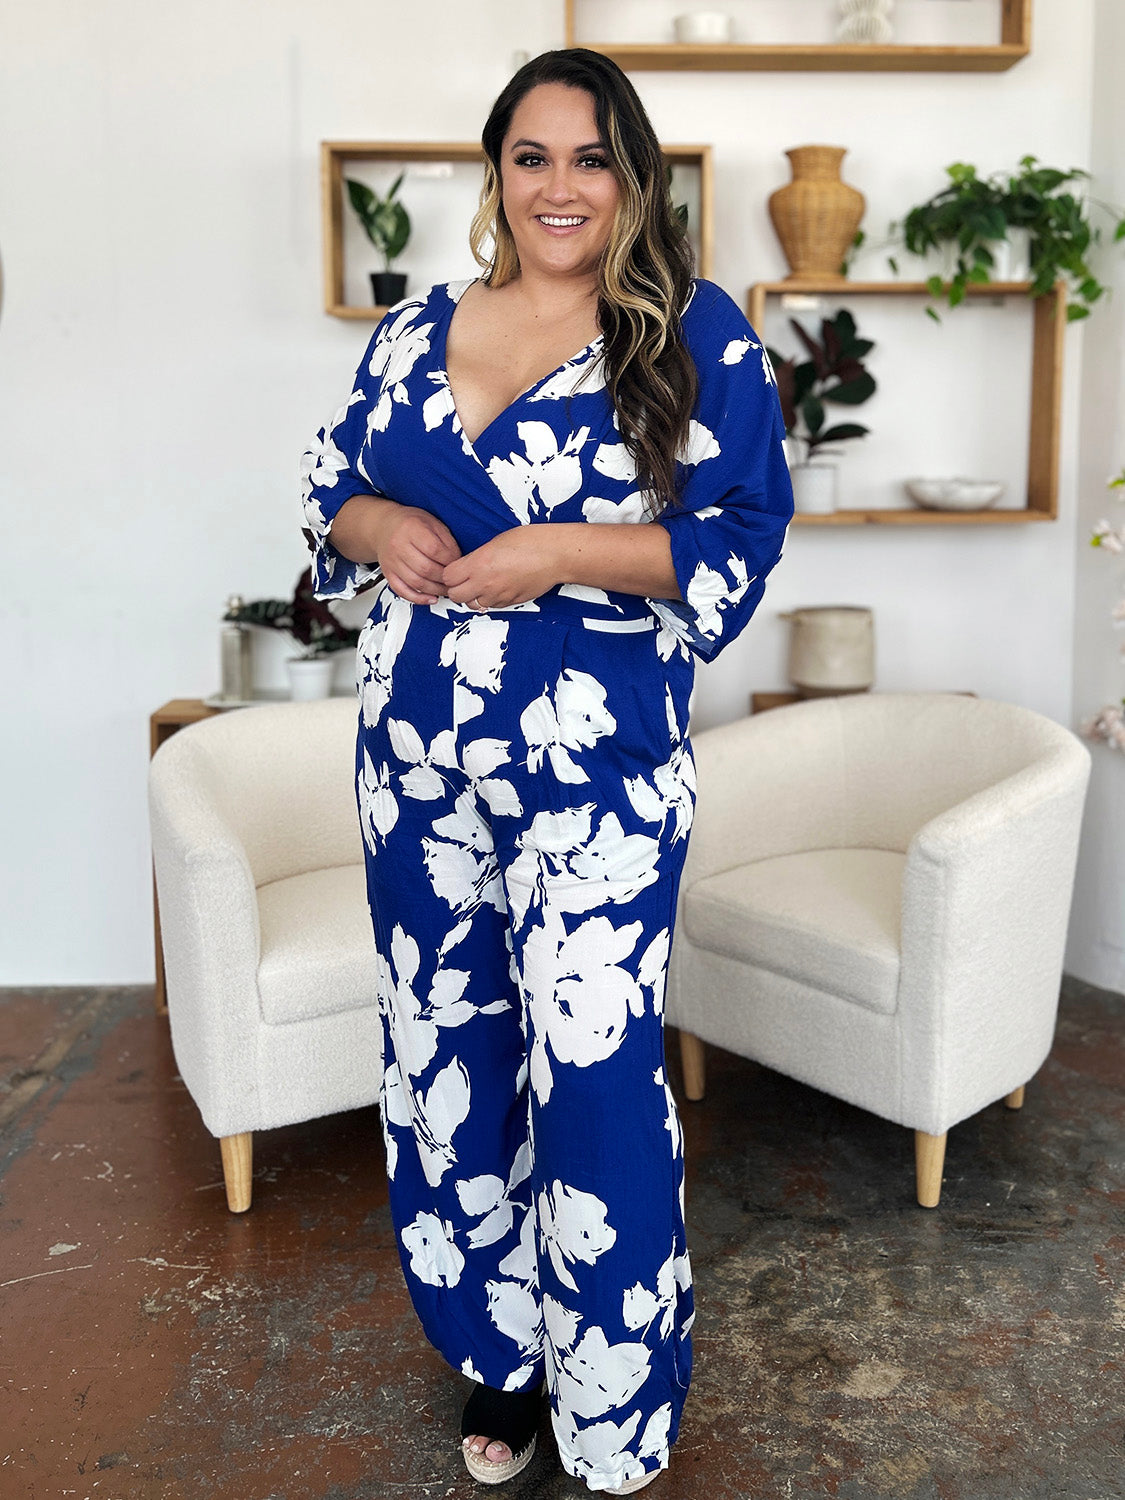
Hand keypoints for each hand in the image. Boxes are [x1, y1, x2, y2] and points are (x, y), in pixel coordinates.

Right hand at [375, 505, 462, 604]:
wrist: (384, 526)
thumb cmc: (410, 523)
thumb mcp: (432, 522)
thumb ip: (446, 540)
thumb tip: (459, 560)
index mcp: (411, 528)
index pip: (434, 549)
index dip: (450, 560)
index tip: (458, 563)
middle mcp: (398, 545)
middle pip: (426, 569)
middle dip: (444, 578)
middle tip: (454, 579)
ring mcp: (392, 561)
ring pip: (416, 583)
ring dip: (435, 590)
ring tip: (446, 589)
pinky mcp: (388, 574)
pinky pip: (403, 591)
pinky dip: (419, 598)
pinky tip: (431, 598)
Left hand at [442, 526, 562, 608]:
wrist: (555, 555)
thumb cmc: (530, 542)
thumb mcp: (495, 542)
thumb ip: (477, 557)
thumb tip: (468, 566)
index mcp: (479, 564)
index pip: (447, 577)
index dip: (449, 573)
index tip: (454, 569)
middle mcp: (486, 583)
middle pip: (455, 596)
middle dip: (456, 588)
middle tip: (462, 580)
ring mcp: (498, 595)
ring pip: (474, 604)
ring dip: (474, 596)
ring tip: (482, 584)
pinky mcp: (511, 602)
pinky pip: (492, 606)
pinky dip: (490, 599)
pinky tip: (497, 587)